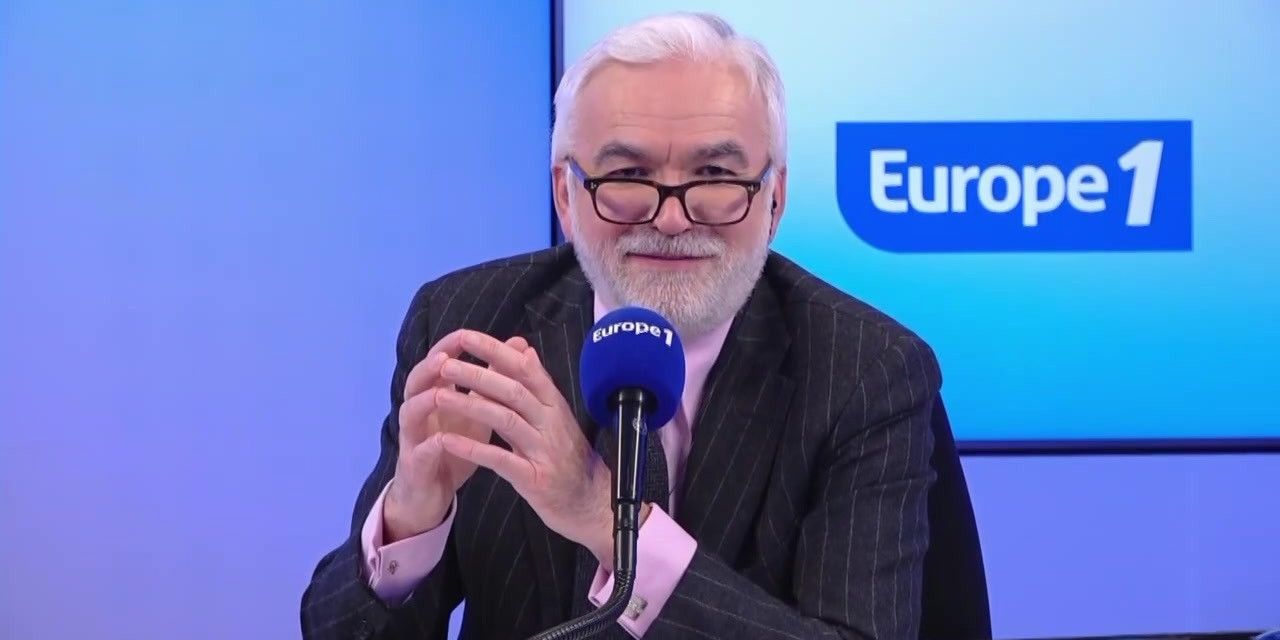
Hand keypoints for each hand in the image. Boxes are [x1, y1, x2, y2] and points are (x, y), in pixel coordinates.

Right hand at [384, 332, 529, 542]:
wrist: (433, 493)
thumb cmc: (455, 447)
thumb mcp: (477, 411)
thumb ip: (493, 378)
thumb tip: (518, 342)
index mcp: (434, 395)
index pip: (437, 363)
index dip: (449, 348)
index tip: (466, 335)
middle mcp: (419, 411)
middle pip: (416, 382)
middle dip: (429, 369)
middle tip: (446, 358)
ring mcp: (413, 438)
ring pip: (410, 413)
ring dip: (424, 402)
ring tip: (440, 393)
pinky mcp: (415, 465)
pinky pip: (421, 452)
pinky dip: (430, 445)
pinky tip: (442, 440)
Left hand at [432, 330, 616, 570]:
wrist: (593, 503)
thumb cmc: (570, 458)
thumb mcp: (556, 417)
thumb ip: (536, 385)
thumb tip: (523, 349)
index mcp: (554, 404)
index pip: (524, 368)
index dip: (495, 350)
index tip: (465, 337)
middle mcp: (551, 422)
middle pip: (512, 389)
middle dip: (476, 374)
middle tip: (444, 363)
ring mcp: (544, 450)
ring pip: (505, 419)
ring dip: (469, 405)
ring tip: (438, 395)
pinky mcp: (535, 478)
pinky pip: (501, 460)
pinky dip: (473, 449)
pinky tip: (448, 441)